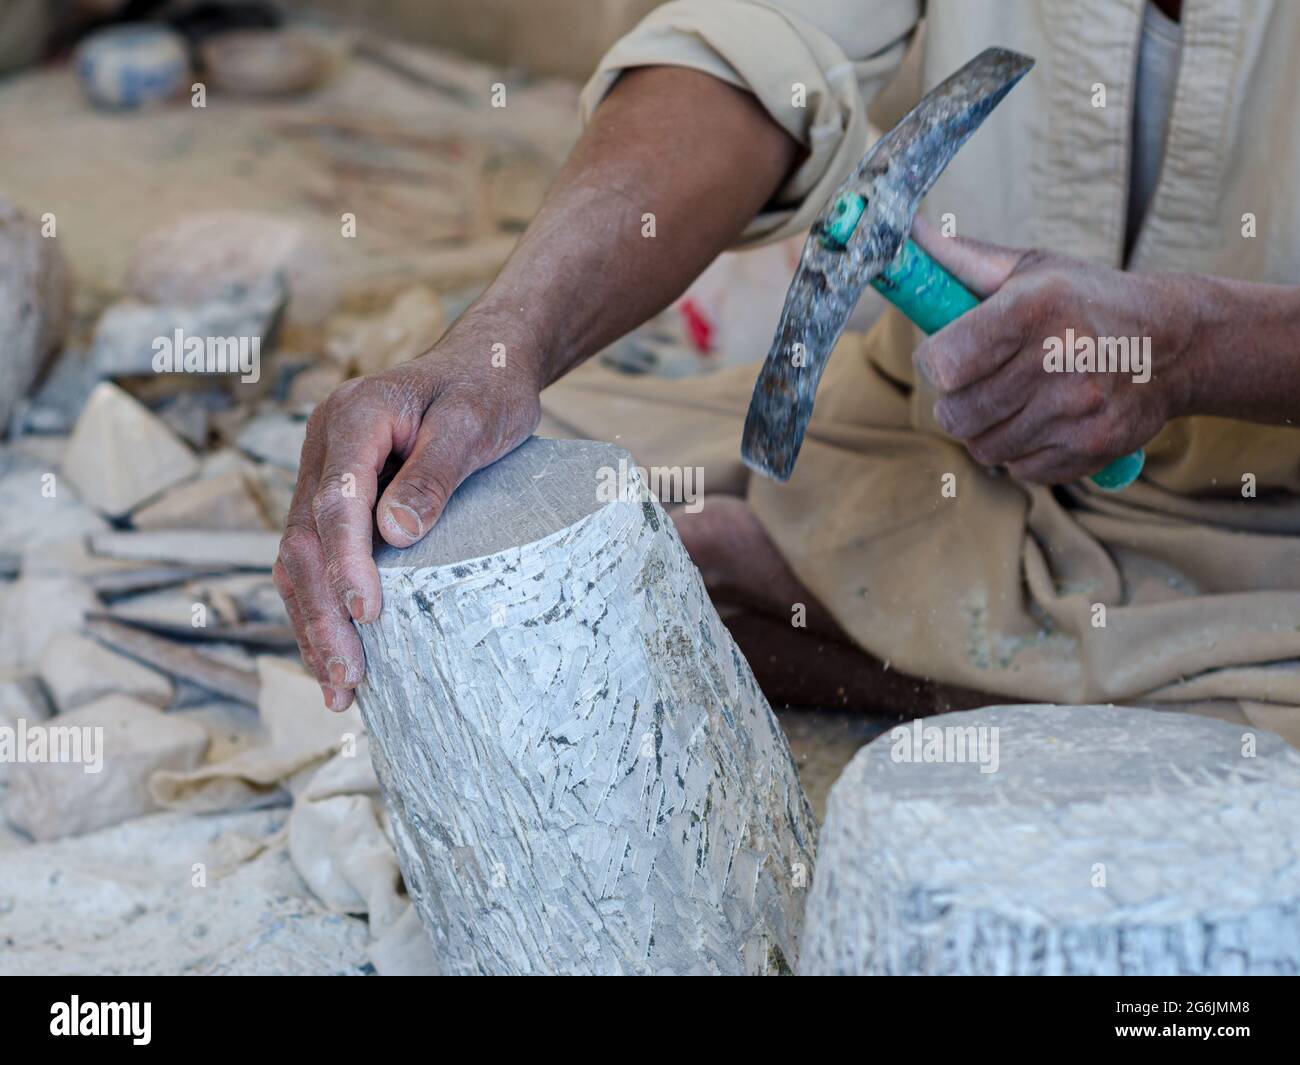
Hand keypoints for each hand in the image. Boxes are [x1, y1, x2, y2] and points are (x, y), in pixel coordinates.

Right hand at [273, 320, 542, 710]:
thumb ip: (435, 473)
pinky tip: (338, 659)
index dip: (347, 561)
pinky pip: (318, 561)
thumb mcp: (473, 422)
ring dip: (314, 624)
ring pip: (301, 559)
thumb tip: (396, 534)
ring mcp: (323, 475)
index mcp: (352, 418)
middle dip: (323, 612)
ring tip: (339, 689)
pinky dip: (324, 609)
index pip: (336, 500)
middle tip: (349, 677)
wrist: (483, 366)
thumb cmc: (485, 389)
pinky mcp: (337, 502)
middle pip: (305, 540)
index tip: (367, 613)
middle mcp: (323, 448)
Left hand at [910, 219, 1195, 483]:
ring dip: (985, 430)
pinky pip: (1021, 469)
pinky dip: (1020, 453)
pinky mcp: (1091, 447)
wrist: (1176, 342)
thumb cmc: (1087, 300)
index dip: (934, 365)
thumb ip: (963, 259)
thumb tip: (908, 231)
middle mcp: (1058, 360)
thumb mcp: (1031, 269)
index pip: (944, 364)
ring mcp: (1077, 409)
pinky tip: (1041, 422)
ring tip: (1010, 402)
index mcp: (1033, 309)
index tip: (946, 356)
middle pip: (957, 414)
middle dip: (955, 402)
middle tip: (975, 384)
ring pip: (984, 448)